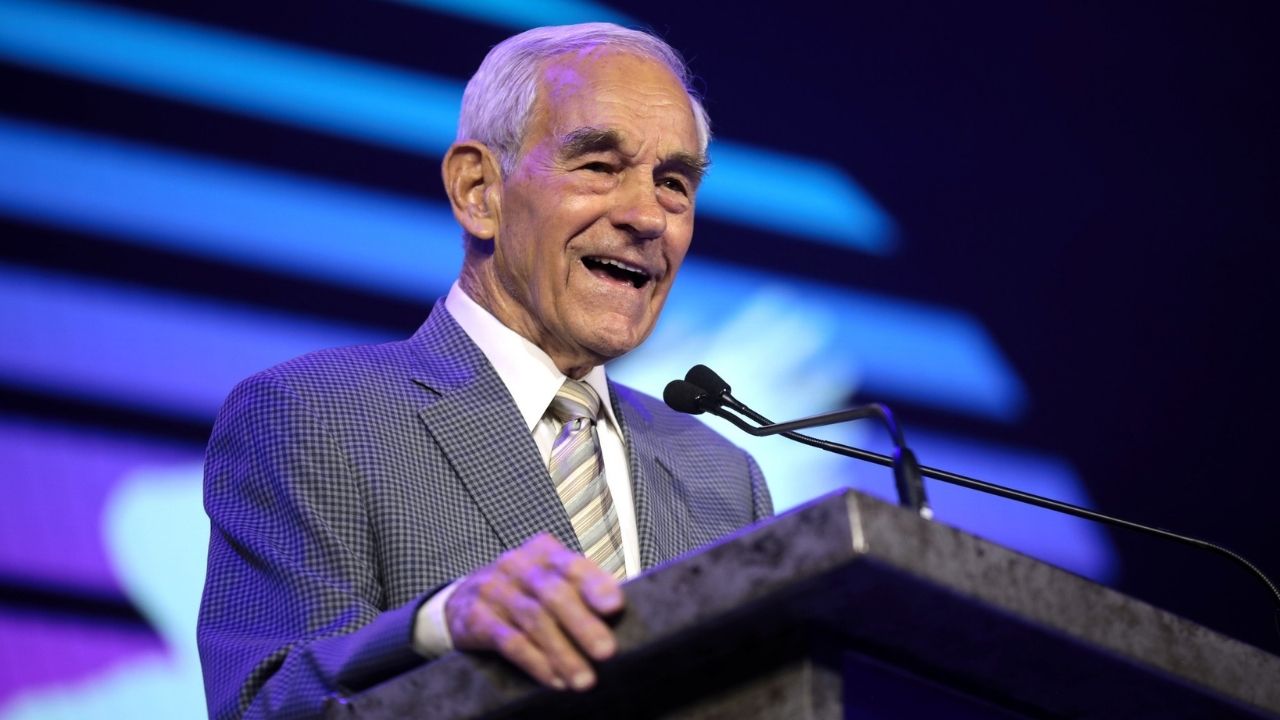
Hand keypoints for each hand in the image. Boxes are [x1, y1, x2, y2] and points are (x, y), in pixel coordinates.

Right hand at [444, 533, 623, 690]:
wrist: (460, 601)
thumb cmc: (520, 592)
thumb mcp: (547, 580)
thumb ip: (580, 589)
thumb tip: (618, 612)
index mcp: (543, 552)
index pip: (573, 566)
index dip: (595, 584)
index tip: (615, 606)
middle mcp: (517, 565)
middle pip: (554, 594)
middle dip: (583, 625)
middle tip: (607, 652)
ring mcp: (494, 590)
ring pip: (534, 620)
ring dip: (562, 653)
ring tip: (584, 679)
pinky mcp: (476, 617)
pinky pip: (509, 641)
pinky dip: (535, 662)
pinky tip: (554, 680)